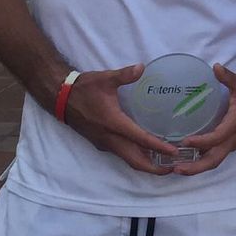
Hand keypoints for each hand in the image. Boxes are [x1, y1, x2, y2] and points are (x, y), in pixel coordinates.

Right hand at [63, 65, 180, 174]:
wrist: (61, 98)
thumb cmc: (84, 88)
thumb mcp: (105, 79)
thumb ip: (124, 75)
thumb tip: (141, 67)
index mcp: (113, 123)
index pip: (140, 139)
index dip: (158, 147)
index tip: (174, 152)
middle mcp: (109, 138)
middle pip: (135, 160)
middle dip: (154, 168)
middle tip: (174, 167)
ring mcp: (105, 143)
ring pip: (128, 159)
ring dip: (146, 164)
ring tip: (164, 164)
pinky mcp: (102, 143)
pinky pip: (122, 155)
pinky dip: (136, 157)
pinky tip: (146, 152)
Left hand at [174, 64, 235, 175]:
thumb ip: (227, 77)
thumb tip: (215, 67)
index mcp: (235, 124)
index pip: (216, 138)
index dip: (200, 142)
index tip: (184, 141)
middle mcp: (234, 138)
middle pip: (214, 159)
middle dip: (196, 167)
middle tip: (176, 168)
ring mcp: (233, 142)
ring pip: (215, 160)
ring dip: (198, 167)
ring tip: (178, 168)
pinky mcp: (232, 142)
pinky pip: (217, 155)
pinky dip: (203, 160)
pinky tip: (190, 158)